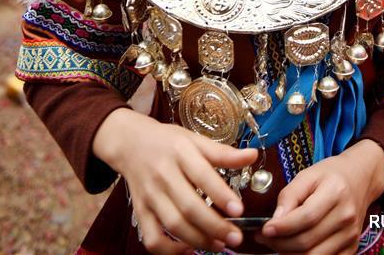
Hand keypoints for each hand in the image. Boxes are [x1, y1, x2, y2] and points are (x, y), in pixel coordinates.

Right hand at [93, 108, 257, 254]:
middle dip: (214, 226)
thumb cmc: (168, 141)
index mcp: (180, 152)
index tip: (239, 210)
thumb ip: (223, 152)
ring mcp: (150, 195)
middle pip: (188, 206)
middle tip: (236, 237)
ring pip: (173, 225)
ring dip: (198, 240)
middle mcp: (163, 174)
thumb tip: (253, 155)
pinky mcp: (140, 211)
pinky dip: (170, 250)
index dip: (221, 194)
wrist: (131, 143)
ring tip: (220, 245)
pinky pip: (152, 238)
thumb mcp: (195, 139)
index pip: (202, 175)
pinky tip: (189, 250)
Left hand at [256, 139, 383, 254]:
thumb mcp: (308, 175)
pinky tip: (293, 249)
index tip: (264, 229)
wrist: (360, 178)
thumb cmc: (331, 174)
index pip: (306, 217)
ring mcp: (351, 235)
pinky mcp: (352, 247)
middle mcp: (346, 216)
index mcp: (335, 192)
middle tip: (265, 238)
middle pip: (308, 241)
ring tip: (276, 243)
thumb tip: (274, 220)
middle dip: (280, 243)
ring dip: (289, 254)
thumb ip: (289, 196)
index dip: (283, 227)